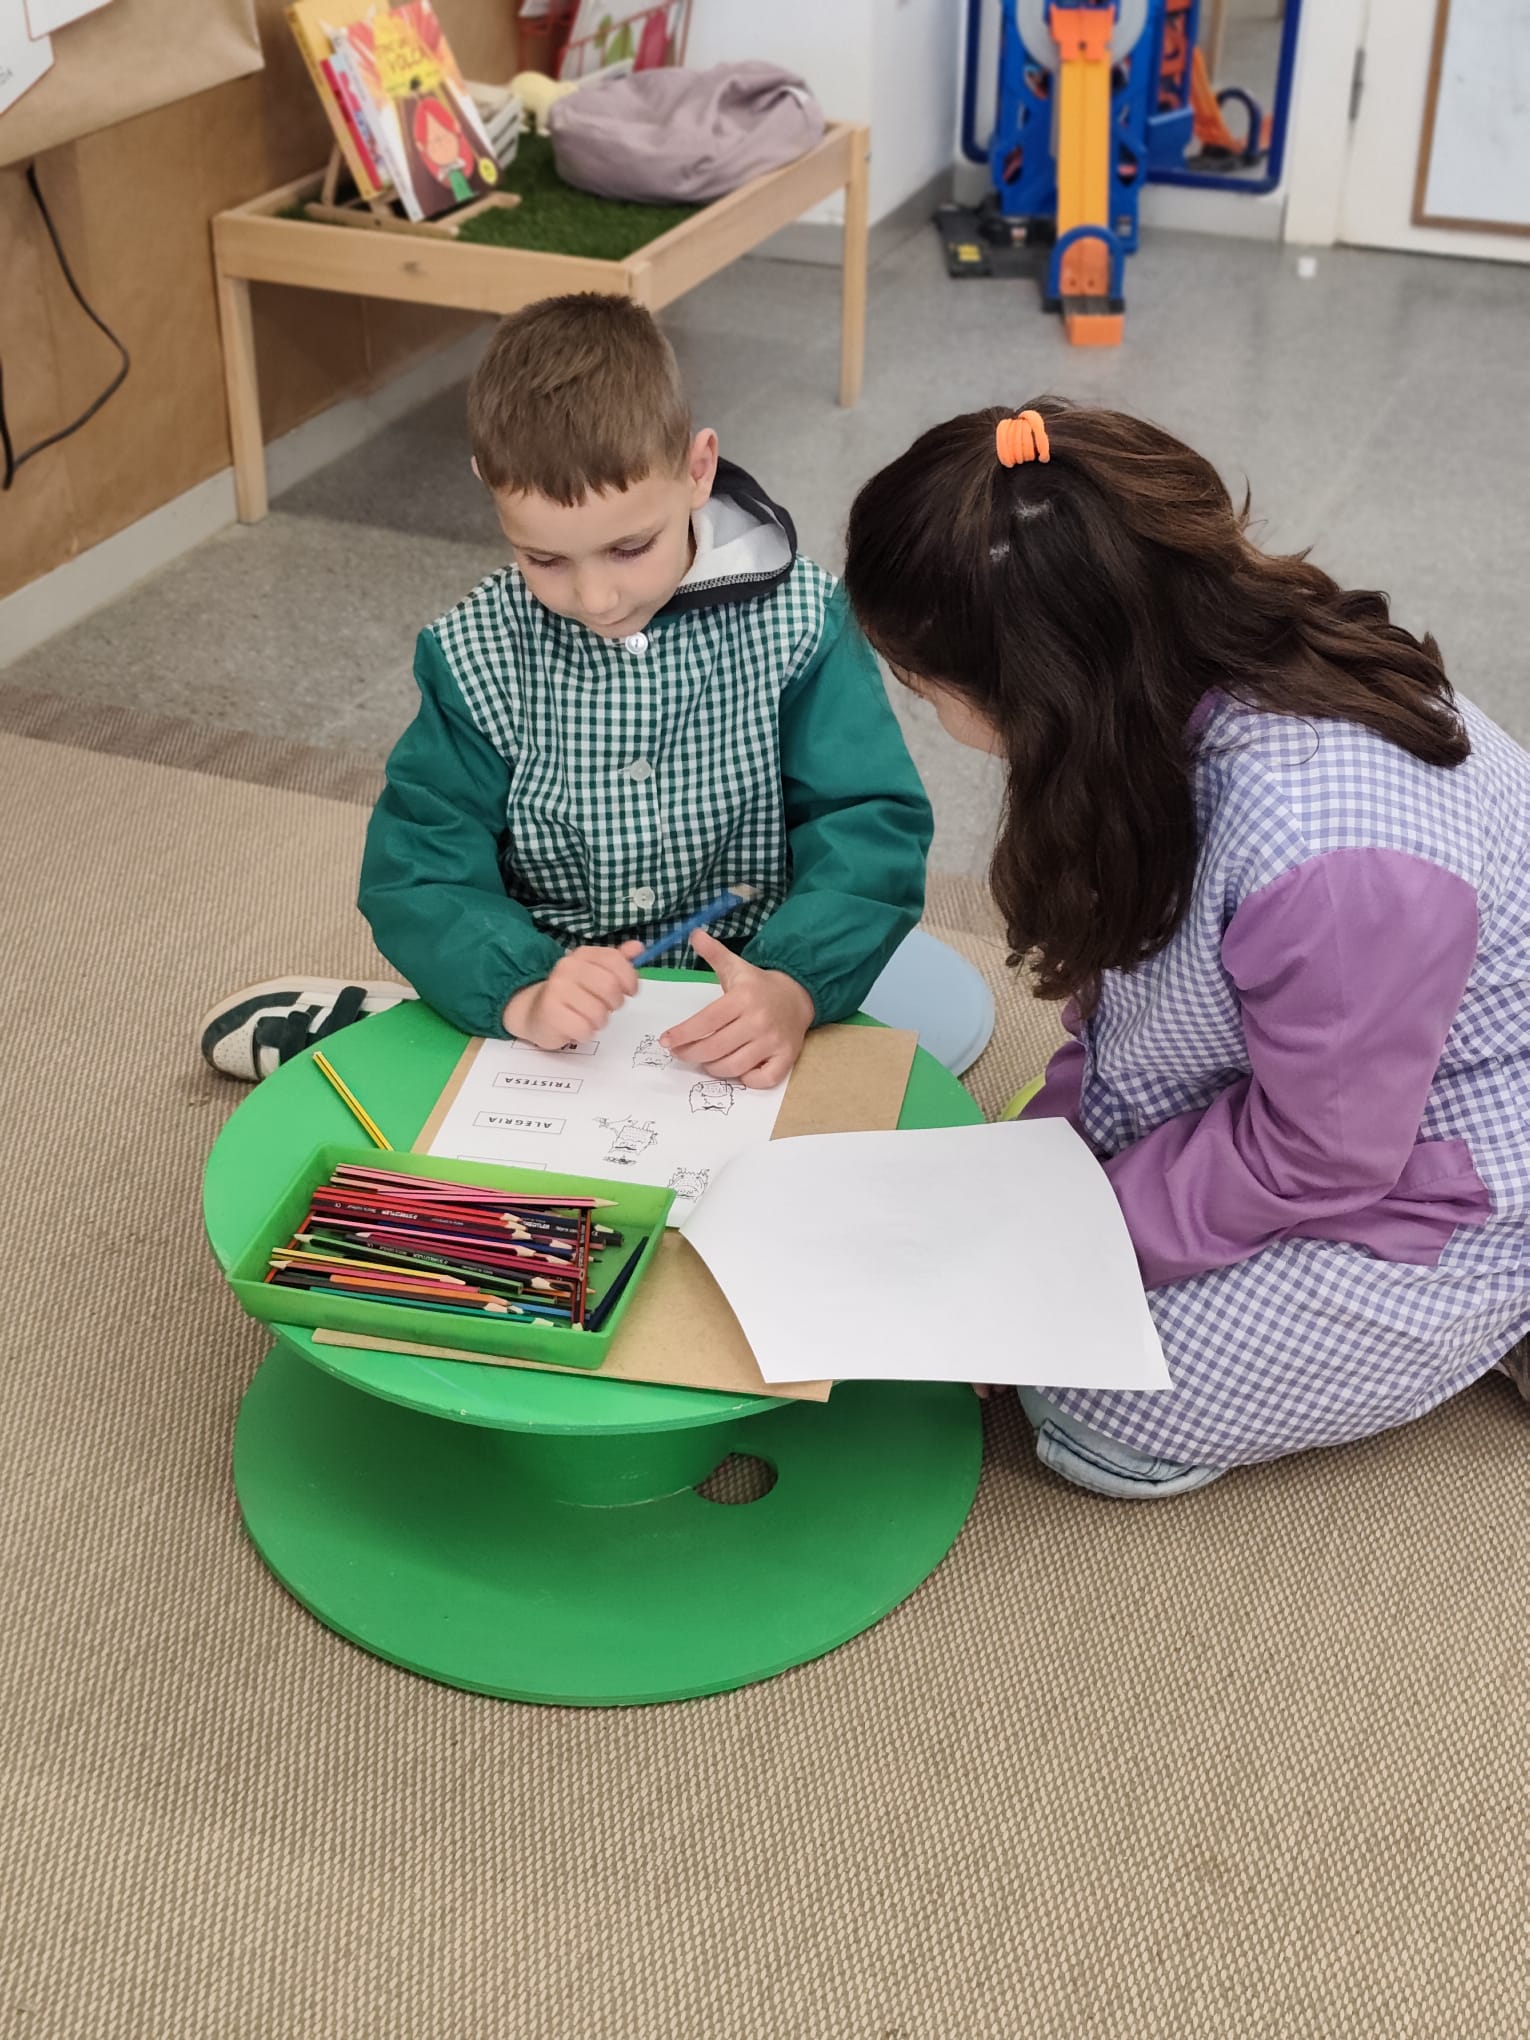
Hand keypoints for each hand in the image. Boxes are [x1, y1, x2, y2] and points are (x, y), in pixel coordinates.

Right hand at [503, 942, 642, 1048]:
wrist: (533, 1011)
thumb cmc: (571, 993)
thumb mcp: (594, 972)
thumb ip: (617, 961)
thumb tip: (638, 947)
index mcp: (582, 955)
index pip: (616, 960)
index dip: (630, 979)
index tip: (630, 991)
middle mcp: (567, 967)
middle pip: (611, 987)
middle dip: (615, 1003)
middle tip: (607, 1007)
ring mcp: (557, 989)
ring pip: (599, 1012)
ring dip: (600, 1021)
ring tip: (589, 1018)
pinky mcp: (551, 1013)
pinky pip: (584, 1028)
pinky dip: (586, 1033)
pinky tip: (577, 1028)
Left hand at [660, 929, 812, 1088]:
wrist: (799, 995)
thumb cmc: (759, 985)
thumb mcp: (736, 966)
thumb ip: (714, 952)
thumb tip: (694, 933)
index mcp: (743, 998)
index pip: (706, 1022)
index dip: (682, 1034)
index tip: (666, 1041)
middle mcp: (759, 1021)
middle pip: (715, 1048)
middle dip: (690, 1054)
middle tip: (679, 1053)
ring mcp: (774, 1042)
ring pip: (734, 1067)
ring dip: (712, 1067)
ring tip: (704, 1060)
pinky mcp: (787, 1057)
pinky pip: (762, 1080)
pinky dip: (746, 1079)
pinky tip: (736, 1070)